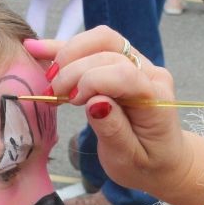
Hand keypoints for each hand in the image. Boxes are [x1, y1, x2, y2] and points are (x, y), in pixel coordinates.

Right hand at [25, 29, 203, 204]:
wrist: (165, 161)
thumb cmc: (147, 164)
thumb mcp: (129, 160)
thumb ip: (113, 130)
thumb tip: (94, 102)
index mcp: (156, 99)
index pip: (124, 73)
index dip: (92, 80)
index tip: (71, 102)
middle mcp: (151, 74)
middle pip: (109, 49)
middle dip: (75, 68)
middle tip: (54, 94)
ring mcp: (139, 65)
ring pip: (102, 40)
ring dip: (68, 51)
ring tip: (47, 75)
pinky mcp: (123, 63)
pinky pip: (95, 47)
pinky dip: (66, 47)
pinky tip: (38, 48)